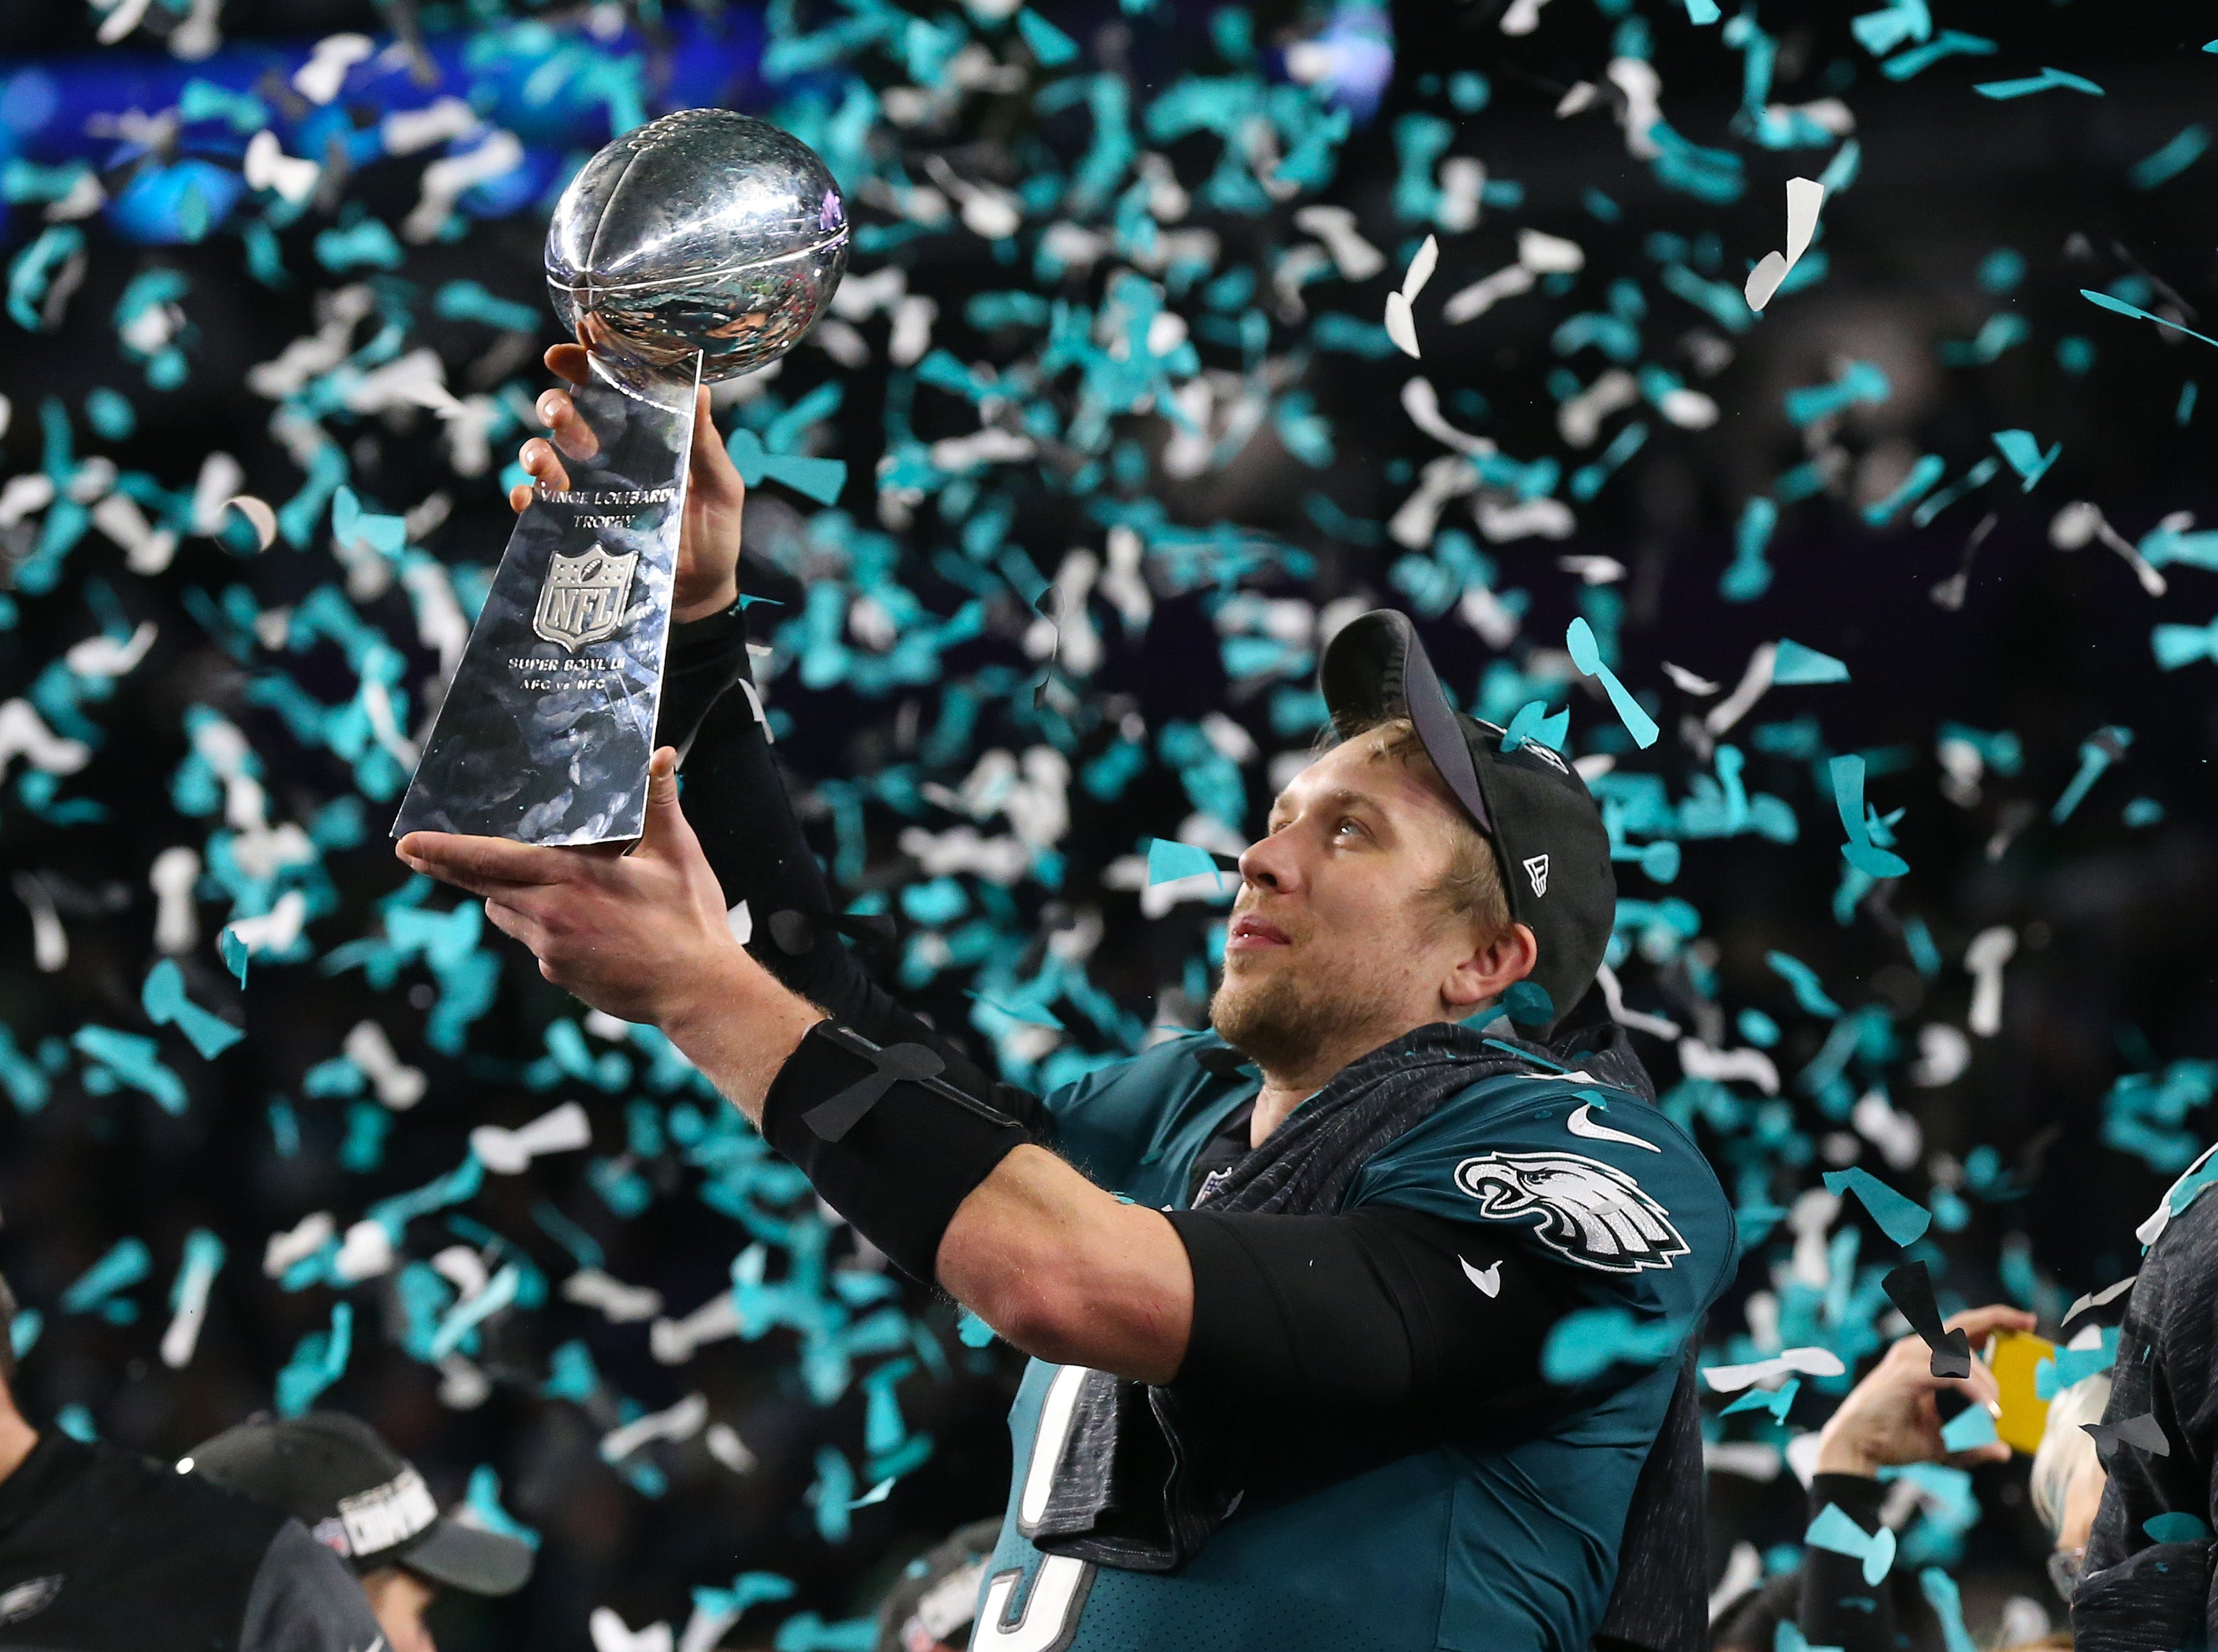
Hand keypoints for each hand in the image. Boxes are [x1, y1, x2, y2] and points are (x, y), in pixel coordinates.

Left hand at [395, 747, 751, 1029]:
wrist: (697, 992)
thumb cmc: (690, 921)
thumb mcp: (677, 855)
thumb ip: (660, 802)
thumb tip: (662, 754)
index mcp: (573, 876)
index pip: (492, 859)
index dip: (446, 850)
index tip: (408, 842)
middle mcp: (551, 912)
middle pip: (482, 886)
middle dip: (444, 867)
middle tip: (409, 852)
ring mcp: (550, 949)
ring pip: (507, 912)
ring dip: (511, 895)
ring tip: (547, 886)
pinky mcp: (558, 973)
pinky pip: (535, 941)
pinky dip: (545, 926)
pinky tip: (588, 927)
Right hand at [509, 344, 748, 623]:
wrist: (699, 597)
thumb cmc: (714, 536)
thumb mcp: (720, 487)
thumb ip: (707, 443)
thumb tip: (700, 386)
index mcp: (643, 432)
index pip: (612, 384)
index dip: (592, 356)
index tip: (582, 333)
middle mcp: (607, 453)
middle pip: (568, 412)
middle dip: (555, 402)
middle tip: (558, 409)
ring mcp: (585, 488)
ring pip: (544, 453)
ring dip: (534, 449)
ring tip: (541, 458)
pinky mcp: (570, 525)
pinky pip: (537, 505)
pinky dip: (526, 497)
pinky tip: (530, 497)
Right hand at [1814, 1302, 2035, 1475]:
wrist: (1858, 1448)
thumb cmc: (1894, 1440)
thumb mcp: (1944, 1443)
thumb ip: (1973, 1444)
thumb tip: (2004, 1452)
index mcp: (1922, 1359)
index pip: (1961, 1331)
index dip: (1993, 1321)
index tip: (2025, 1322)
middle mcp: (1915, 1350)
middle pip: (1963, 1324)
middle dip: (1998, 1319)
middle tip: (2029, 1323)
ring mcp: (1909, 1358)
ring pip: (1963, 1355)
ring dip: (1987, 1381)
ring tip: (1995, 1411)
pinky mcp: (1908, 1374)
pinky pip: (1954, 1374)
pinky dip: (1976, 1392)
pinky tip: (1988, 1411)